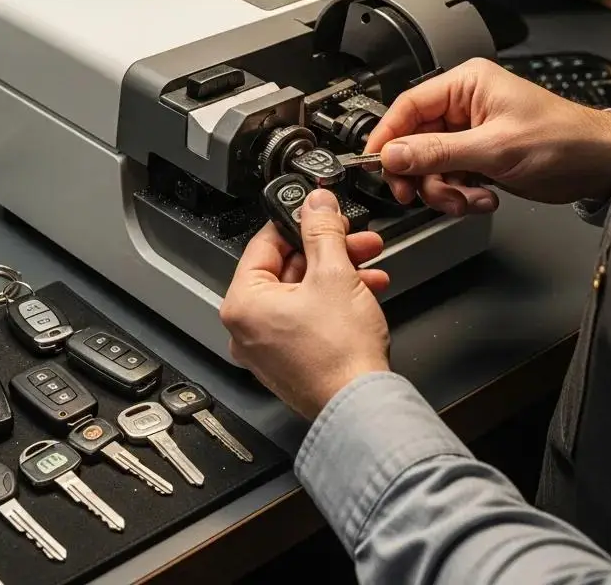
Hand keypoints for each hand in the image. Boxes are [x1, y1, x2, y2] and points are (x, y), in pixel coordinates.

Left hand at [220, 190, 390, 421]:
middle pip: (287, 268)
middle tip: (352, 236)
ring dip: (338, 272)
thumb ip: (322, 230)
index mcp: (242, 303)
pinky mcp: (292, 360)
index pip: (264, 244)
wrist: (363, 407)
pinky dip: (335, 300)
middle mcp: (247, 328)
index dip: (297, 222)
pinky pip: (309, 317)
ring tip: (367, 260)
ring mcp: (269, 347)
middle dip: (327, 249)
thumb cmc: (340, 355)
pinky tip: (366, 288)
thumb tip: (315, 204)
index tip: (318, 212)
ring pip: (303, 292)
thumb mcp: (334, 273)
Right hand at [364, 58, 610, 214]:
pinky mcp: (477, 157)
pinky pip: (448, 177)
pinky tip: (482, 197)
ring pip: (429, 165)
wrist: (601, 166)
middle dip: (421, 173)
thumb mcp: (494, 148)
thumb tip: (393, 153)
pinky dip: (459, 194)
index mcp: (465, 85)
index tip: (375, 163)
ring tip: (469, 198)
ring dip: (444, 189)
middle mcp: (463, 106)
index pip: (407, 106)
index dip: (387, 136)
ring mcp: (469, 133)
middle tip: (420, 193)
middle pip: (414, 141)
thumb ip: (437, 152)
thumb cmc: (564, 140)